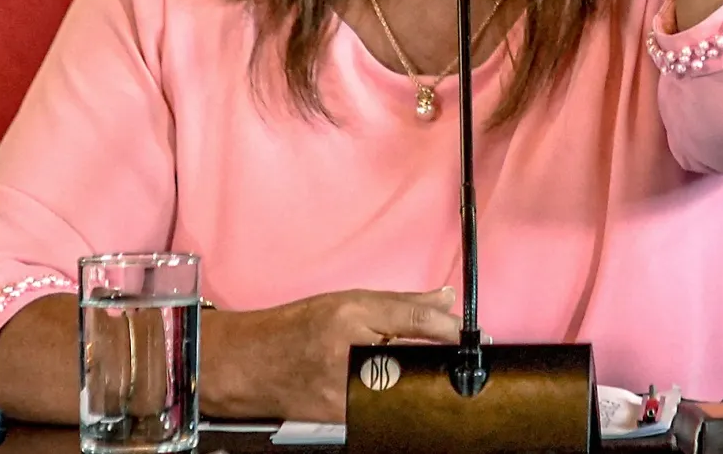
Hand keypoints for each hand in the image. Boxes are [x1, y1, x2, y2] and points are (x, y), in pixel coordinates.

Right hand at [200, 287, 459, 423]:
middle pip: (417, 364)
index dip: (451, 330)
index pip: (416, 323)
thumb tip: (446, 300)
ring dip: (417, 382)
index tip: (474, 335)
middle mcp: (350, 357)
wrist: (249, 367)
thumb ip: (402, 304)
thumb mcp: (347, 302)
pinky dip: (396, 399)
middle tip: (450, 358)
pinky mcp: (346, 422)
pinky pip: (387, 409)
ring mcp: (348, 396)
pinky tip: (387, 390)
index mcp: (351, 318)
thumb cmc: (295, 330)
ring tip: (408, 371)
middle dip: (438, 361)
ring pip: (405, 391)